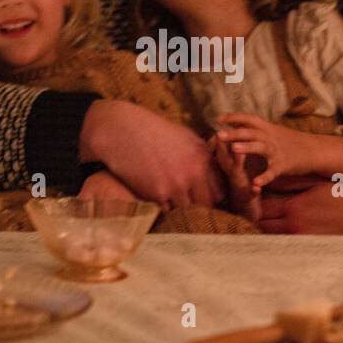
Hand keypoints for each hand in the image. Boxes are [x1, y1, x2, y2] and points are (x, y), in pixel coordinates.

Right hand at [79, 100, 224, 208]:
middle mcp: (193, 173)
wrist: (122, 131)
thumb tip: (215, 176)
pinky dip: (161, 206)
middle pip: (206, 206)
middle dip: (198, 206)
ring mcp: (175, 185)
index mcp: (203, 159)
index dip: (212, 196)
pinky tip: (155, 194)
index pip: (220, 192)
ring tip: (170, 199)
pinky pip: (166, 210)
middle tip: (187, 202)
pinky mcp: (157, 193)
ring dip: (179, 207)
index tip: (203, 196)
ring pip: (186, 210)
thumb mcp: (186, 138)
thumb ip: (203, 157)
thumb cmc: (154, 132)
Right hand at [211, 136, 261, 221]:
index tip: (219, 122)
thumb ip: (227, 155)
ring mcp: (238, 186)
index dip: (221, 137)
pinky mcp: (247, 198)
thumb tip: (220, 136)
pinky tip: (256, 187)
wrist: (246, 210)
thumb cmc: (239, 186)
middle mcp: (231, 175)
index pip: (222, 149)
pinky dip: (253, 191)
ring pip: (235, 173)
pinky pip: (250, 195)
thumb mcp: (233, 168)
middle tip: (219, 134)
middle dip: (222, 146)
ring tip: (237, 152)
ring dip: (236, 163)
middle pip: (224, 159)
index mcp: (229, 167)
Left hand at [214, 113, 312, 189]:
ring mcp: (277, 151)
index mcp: (267, 128)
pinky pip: (272, 171)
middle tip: (219, 134)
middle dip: (235, 133)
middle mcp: (271, 137)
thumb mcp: (272, 131)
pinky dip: (264, 177)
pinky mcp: (283, 165)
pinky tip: (255, 183)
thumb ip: (255, 129)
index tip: (219, 119)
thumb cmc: (290, 141)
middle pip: (251, 132)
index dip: (234, 117)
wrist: (313, 149)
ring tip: (233, 149)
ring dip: (247, 147)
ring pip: (261, 147)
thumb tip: (236, 123)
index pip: (249, 119)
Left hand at [258, 183, 342, 234]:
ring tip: (266, 218)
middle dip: (256, 217)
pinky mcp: (307, 245)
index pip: (261, 209)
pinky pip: (285, 241)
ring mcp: (300, 238)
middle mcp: (293, 225)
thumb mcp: (314, 184)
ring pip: (271, 236)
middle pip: (262, 225)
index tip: (251, 198)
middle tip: (255, 209)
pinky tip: (281, 227)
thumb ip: (291, 185)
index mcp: (293, 207)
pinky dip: (279, 235)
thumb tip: (270, 182)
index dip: (253, 203)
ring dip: (266, 227)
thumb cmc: (340, 196)